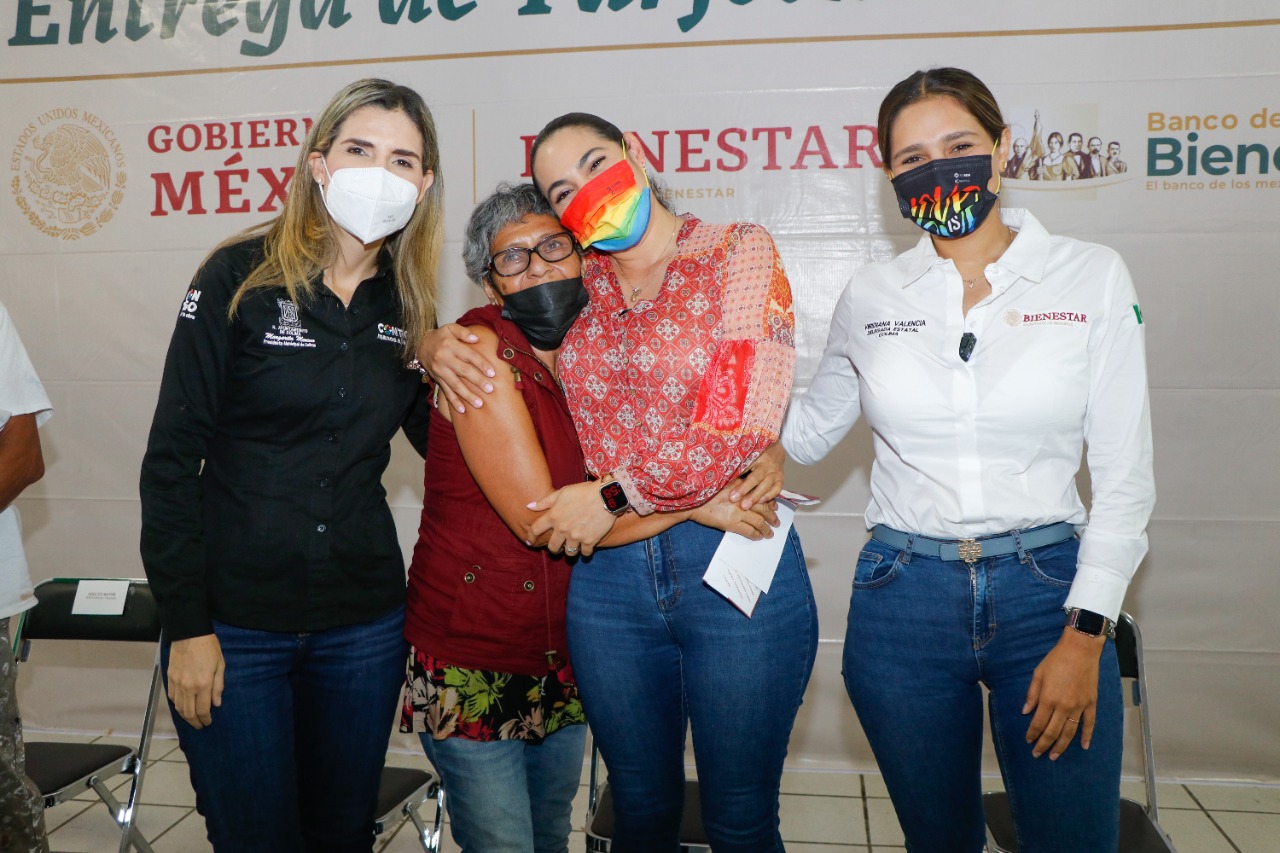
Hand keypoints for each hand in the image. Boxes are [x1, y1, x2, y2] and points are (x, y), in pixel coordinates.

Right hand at [167, 633, 224, 729]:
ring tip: (192, 720)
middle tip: (200, 726)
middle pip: (189, 712)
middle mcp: (188, 687)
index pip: (202, 710)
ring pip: (179, 707)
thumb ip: (218, 686)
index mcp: (203, 684)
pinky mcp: (170, 678)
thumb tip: (216, 704)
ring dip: (185, 716)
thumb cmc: (209, 648)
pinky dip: (177, 705)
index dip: (205, 719)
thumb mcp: (220, 665)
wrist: (189, 634)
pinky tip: (182, 707)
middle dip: (195, 722)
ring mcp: (177, 683)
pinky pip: (172, 697)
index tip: (208, 722)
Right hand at [417, 324, 496, 412]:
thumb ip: (463, 332)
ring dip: (467, 395)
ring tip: (479, 404)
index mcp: (451, 346)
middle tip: (490, 389)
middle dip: (477, 381)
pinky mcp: (437, 379)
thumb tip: (476, 338)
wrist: (420, 345)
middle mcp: (445, 359)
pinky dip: (454, 402)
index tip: (492, 373)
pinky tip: (462, 410)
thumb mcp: (450, 328)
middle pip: (464, 372)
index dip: (481, 364)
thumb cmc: (440, 337)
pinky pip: (446, 392)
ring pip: (455, 385)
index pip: (469, 356)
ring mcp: (440, 371)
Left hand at [527, 481, 618, 557]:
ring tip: (572, 546)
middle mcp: (563, 529)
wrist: (607, 495)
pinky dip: (585, 551)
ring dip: (569, 550)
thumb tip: (529, 506)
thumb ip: (545, 501)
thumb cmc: (584, 491)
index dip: (530, 537)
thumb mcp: (562, 492)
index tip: (530, 541)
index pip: (535, 530)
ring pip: (569, 553)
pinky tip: (586, 546)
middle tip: (556, 547)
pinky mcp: (590, 541)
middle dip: (553, 548)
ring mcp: (576, 536)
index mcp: (554, 516)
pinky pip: (585, 553)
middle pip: (552, 547)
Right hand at [691, 487, 778, 538]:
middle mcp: (742, 500)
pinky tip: (759, 537)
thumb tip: (747, 490)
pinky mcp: (731, 523)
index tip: (774, 507)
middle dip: (772, 517)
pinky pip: (749, 531)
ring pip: (759, 521)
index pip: (760, 496)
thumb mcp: (723, 483)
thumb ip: (737, 486)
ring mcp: (737, 512)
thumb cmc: (705, 492)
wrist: (693, 503)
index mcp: (741, 489)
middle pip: (763, 509)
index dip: (769, 502)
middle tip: (777, 522)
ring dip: (766, 528)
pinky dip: (756, 534)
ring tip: (770, 533)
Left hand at [728, 442, 784, 508]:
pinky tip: (762, 503)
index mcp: (756, 457)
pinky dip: (770, 496)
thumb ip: (737, 468)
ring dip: (757, 497)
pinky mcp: (780, 478)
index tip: (732, 497)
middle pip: (757, 479)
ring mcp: (775, 472)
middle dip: (747, 493)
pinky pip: (777, 489)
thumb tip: (722, 480)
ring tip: (748, 506)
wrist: (773, 449)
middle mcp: (766, 465)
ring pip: (767, 485)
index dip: (740, 486)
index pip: (746, 471)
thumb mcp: (745, 457)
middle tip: (740, 505)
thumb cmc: (754, 454)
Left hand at [1023, 627, 1105, 759]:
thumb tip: (1025, 712)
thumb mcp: (1038, 674)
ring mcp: (1079, 706)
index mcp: (1048, 698)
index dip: (1032, 734)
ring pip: (1069, 732)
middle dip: (1044, 744)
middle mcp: (1064, 706)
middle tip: (1038, 754)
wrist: (1080, 650)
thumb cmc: (1056, 660)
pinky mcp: (1091, 703)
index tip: (1028, 741)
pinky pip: (1089, 723)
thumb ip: (1032, 694)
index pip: (1038, 723)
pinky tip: (1084, 746)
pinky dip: (1087, 736)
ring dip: (1062, 746)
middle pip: (1053, 731)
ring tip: (1054, 756)